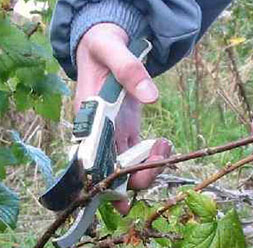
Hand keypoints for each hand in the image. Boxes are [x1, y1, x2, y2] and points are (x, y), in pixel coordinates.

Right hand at [76, 23, 171, 212]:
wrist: (105, 42)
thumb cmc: (102, 46)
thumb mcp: (112, 50)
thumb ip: (129, 70)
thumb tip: (151, 96)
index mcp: (87, 120)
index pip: (90, 162)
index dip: (103, 184)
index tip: (121, 200)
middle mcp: (97, 134)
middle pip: (111, 173)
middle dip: (136, 178)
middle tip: (160, 161)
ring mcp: (113, 135)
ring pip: (127, 169)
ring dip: (149, 168)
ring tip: (165, 145)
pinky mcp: (126, 132)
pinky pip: (138, 157)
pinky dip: (154, 158)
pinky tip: (164, 143)